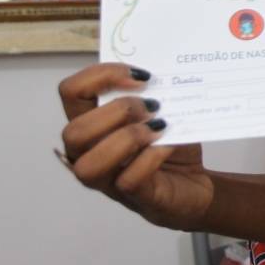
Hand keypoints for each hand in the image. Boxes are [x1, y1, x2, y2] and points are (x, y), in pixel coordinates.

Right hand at [59, 63, 212, 230]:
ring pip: (88, 164)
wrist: (193, 185)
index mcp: (91, 123)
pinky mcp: (134, 196)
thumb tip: (158, 68)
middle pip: (74, 132)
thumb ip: (149, 91)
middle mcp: (88, 154)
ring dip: (127, 138)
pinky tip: (169, 145)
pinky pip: (128, 180)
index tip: (141, 76)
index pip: (71, 92)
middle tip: (153, 106)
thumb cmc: (168, 143)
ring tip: (158, 127)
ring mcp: (108, 180)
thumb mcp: (159, 110)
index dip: (100, 76)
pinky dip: (151, 158)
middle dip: (118, 111)